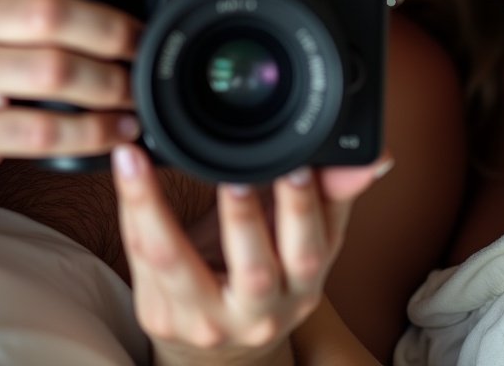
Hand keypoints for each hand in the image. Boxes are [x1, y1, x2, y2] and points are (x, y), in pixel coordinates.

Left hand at [113, 143, 392, 365]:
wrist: (220, 349)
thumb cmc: (266, 272)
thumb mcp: (305, 239)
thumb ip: (332, 192)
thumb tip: (377, 155)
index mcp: (301, 286)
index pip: (309, 248)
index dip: (304, 208)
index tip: (297, 164)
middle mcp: (257, 312)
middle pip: (254, 268)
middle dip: (246, 217)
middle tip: (235, 171)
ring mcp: (204, 318)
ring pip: (178, 264)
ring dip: (157, 210)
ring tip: (142, 161)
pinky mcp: (159, 314)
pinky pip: (141, 257)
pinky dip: (131, 207)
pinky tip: (126, 167)